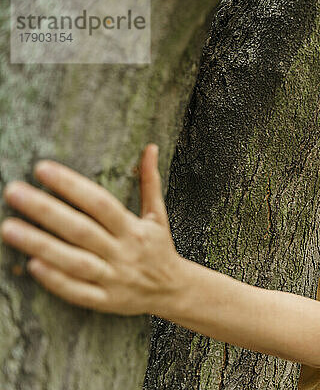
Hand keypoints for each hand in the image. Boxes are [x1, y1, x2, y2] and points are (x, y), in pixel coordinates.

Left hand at [1, 144, 183, 315]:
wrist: (174, 291)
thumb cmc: (159, 249)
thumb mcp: (158, 215)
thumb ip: (150, 181)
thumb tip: (151, 148)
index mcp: (134, 228)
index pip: (100, 203)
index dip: (72, 186)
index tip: (42, 169)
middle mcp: (123, 252)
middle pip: (81, 230)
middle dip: (46, 210)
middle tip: (14, 191)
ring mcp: (114, 278)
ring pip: (75, 262)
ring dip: (41, 245)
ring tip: (9, 228)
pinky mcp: (106, 300)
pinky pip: (79, 292)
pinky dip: (57, 280)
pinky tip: (32, 265)